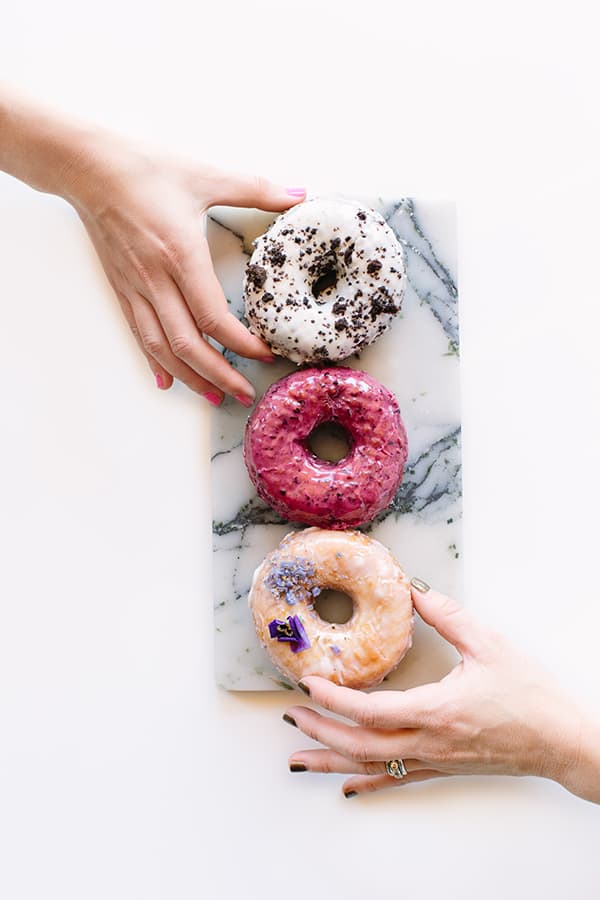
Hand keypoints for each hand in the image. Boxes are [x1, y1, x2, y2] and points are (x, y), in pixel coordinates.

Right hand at [65, 133, 304, 403]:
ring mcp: (135, 288)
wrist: (87, 167)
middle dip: (219, 375)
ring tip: (214, 396)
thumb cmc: (144, 169)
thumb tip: (298, 193)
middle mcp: (156, 280)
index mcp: (181, 255)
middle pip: (188, 344)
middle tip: (244, 393)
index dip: (241, 344)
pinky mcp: (121, 288)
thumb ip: (254, 189)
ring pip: (161, 347)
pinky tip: (167, 380)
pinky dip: (155, 362)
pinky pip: (139, 334)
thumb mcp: (205, 175)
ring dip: (189, 377)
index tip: (265, 354)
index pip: (213, 317)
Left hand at [284, 581, 599, 802]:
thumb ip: (448, 616)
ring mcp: (435, 760)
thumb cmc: (531, 695)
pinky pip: (398, 780)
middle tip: (291, 714)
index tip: (308, 683)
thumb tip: (414, 590)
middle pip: (361, 744)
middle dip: (320, 730)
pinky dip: (366, 783)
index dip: (335, 699)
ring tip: (297, 758)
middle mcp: (430, 742)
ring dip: (332, 760)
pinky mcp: (444, 767)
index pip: (372, 710)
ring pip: (373, 767)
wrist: (563, 741)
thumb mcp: (490, 644)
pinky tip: (345, 786)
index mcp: (437, 710)